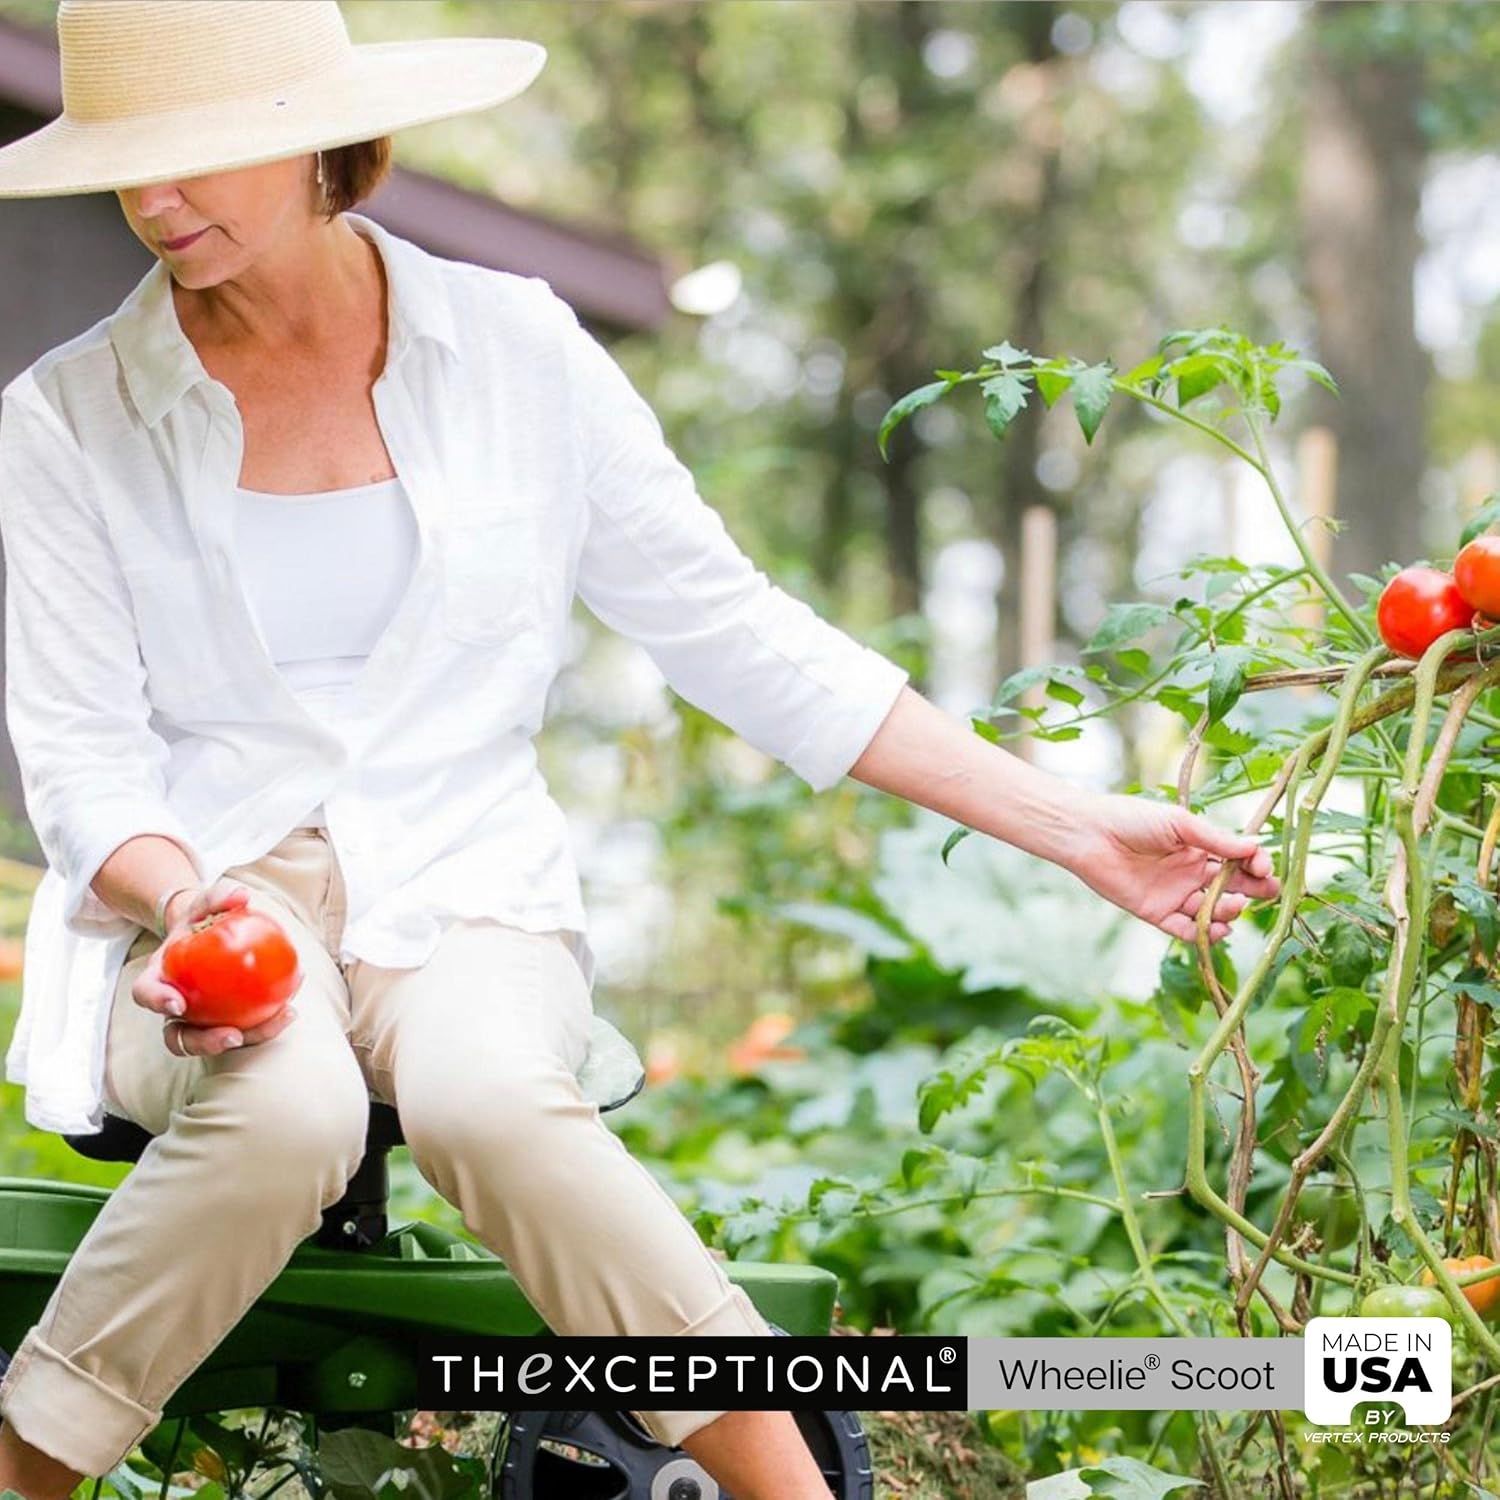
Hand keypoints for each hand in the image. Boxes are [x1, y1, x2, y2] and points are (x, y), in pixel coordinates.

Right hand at [132, 879, 298, 1055]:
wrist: (209, 933)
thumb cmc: (203, 919)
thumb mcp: (207, 903)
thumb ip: (219, 897)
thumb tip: (240, 896)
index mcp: (158, 978)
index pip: (146, 993)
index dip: (157, 1002)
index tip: (178, 1005)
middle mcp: (174, 1007)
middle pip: (178, 1036)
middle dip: (204, 1042)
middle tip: (234, 1036)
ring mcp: (198, 1021)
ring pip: (215, 1041)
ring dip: (248, 1038)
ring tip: (279, 1019)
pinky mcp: (224, 1024)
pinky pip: (244, 1029)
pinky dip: (267, 1022)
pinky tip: (291, 1007)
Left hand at [1066, 793, 1280, 943]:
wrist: (1090, 835)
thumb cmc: (1132, 819)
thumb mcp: (1179, 824)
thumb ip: (1215, 840)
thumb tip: (1255, 847)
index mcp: (1199, 848)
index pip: (1239, 862)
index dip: (1256, 865)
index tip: (1264, 866)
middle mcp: (1191, 873)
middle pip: (1232, 888)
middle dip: (1254, 891)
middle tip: (1267, 891)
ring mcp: (1175, 894)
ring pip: (1213, 911)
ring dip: (1229, 911)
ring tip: (1232, 905)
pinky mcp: (1157, 913)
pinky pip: (1186, 929)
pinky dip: (1204, 934)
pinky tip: (1218, 928)